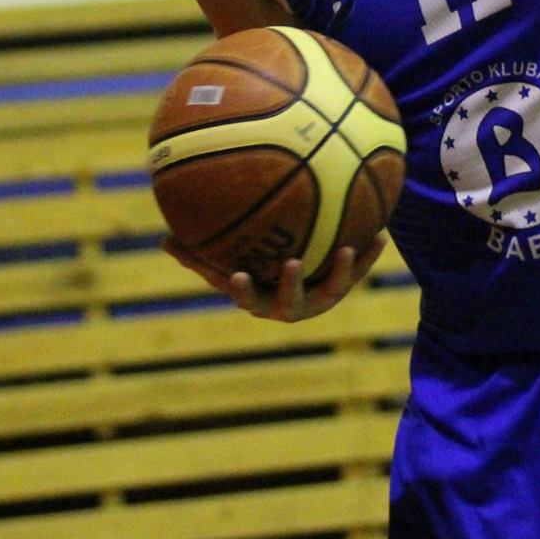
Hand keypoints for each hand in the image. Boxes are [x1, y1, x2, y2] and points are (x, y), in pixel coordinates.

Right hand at [162, 234, 386, 322]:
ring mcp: (317, 298)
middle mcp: (289, 304)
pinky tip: (379, 233)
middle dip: (292, 285)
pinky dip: (367, 255)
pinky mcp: (340, 287)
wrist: (298, 279)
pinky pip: (357, 272)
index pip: (247, 297)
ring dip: (340, 272)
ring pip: (331, 291)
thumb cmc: (253, 270)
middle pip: (290, 303)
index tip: (239, 275)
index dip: (244, 289)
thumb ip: (197, 256)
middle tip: (293, 262)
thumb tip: (161, 239)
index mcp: (259, 298)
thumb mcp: (224, 264)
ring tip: (344, 249)